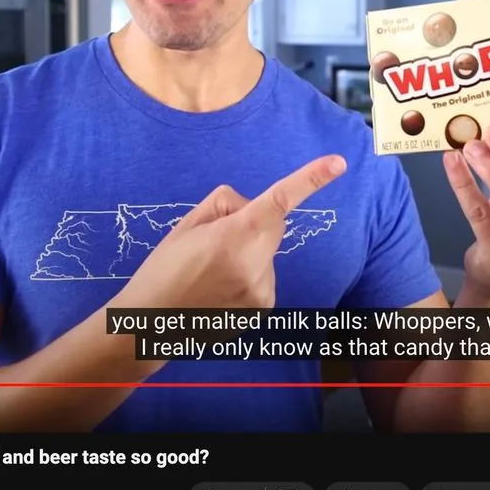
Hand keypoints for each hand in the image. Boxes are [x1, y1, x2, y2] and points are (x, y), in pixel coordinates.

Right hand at [114, 155, 346, 311]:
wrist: (151, 326)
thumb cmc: (163, 270)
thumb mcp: (187, 226)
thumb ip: (224, 206)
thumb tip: (250, 207)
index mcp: (233, 236)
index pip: (279, 201)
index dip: (311, 179)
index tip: (338, 163)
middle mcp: (254, 264)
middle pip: (273, 226)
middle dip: (254, 222)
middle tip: (216, 240)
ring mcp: (262, 290)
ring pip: (267, 252)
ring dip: (248, 252)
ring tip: (212, 272)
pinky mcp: (263, 308)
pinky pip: (264, 275)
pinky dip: (249, 274)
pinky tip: (220, 288)